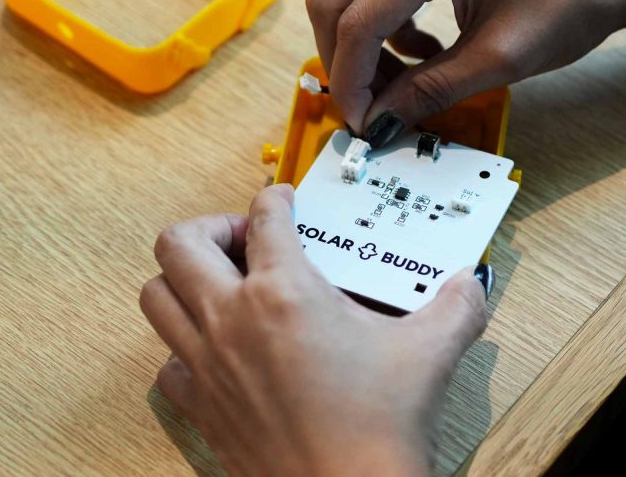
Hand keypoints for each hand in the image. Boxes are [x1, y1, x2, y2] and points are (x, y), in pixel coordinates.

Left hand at [140, 185, 491, 475]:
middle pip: (178, 243)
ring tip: (222, 287)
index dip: (274, 197)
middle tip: (245, 242)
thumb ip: (456, 307)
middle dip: (209, 229)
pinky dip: (184, 349)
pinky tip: (221, 354)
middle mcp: (232, 319)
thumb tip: (470, 285)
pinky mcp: (200, 407)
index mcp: (284, 291)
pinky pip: (167, 363)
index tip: (283, 201)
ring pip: (155, 296)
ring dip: (183, 280)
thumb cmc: (381, 428)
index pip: (264, 216)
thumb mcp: (430, 353)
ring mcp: (207, 364)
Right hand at [306, 0, 625, 143]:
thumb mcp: (496, 61)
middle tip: (369, 109)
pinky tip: (425, 55)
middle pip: (334, 0)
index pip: (358, 21)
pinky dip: (386, 33)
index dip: (351, 81)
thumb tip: (377, 123)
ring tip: (401, 87)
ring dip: (363, 49)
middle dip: (344, 62)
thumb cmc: (569, 5)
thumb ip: (427, 91)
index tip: (362, 125)